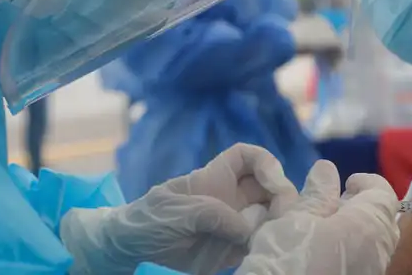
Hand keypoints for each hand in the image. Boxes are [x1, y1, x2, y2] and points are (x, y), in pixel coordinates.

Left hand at [61, 143, 295, 274]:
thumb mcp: (173, 210)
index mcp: (216, 179)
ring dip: (278, 222)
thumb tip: (247, 228)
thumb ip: (210, 213)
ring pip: (270, 216)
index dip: (266, 162)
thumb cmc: (146, 221)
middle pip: (269, 188)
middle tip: (283, 213)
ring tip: (275, 233)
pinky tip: (267, 249)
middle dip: (282, 195)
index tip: (272, 178)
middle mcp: (231, 199)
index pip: (248, 157)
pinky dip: (267, 246)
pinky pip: (258, 244)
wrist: (128, 253)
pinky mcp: (232, 251)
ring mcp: (234, 225)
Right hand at [237, 160, 399, 274]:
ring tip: (326, 229)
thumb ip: (317, 193)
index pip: (383, 193)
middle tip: (333, 204)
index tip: (345, 181)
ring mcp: (374, 270)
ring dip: (357, 229)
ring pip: (376, 242)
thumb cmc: (292, 257)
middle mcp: (380, 249)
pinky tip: (326, 252)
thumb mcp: (296, 218)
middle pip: (382, 218)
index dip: (365, 182)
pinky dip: (353, 249)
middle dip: (362, 206)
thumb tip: (327, 170)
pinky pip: (367, 261)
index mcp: (370, 224)